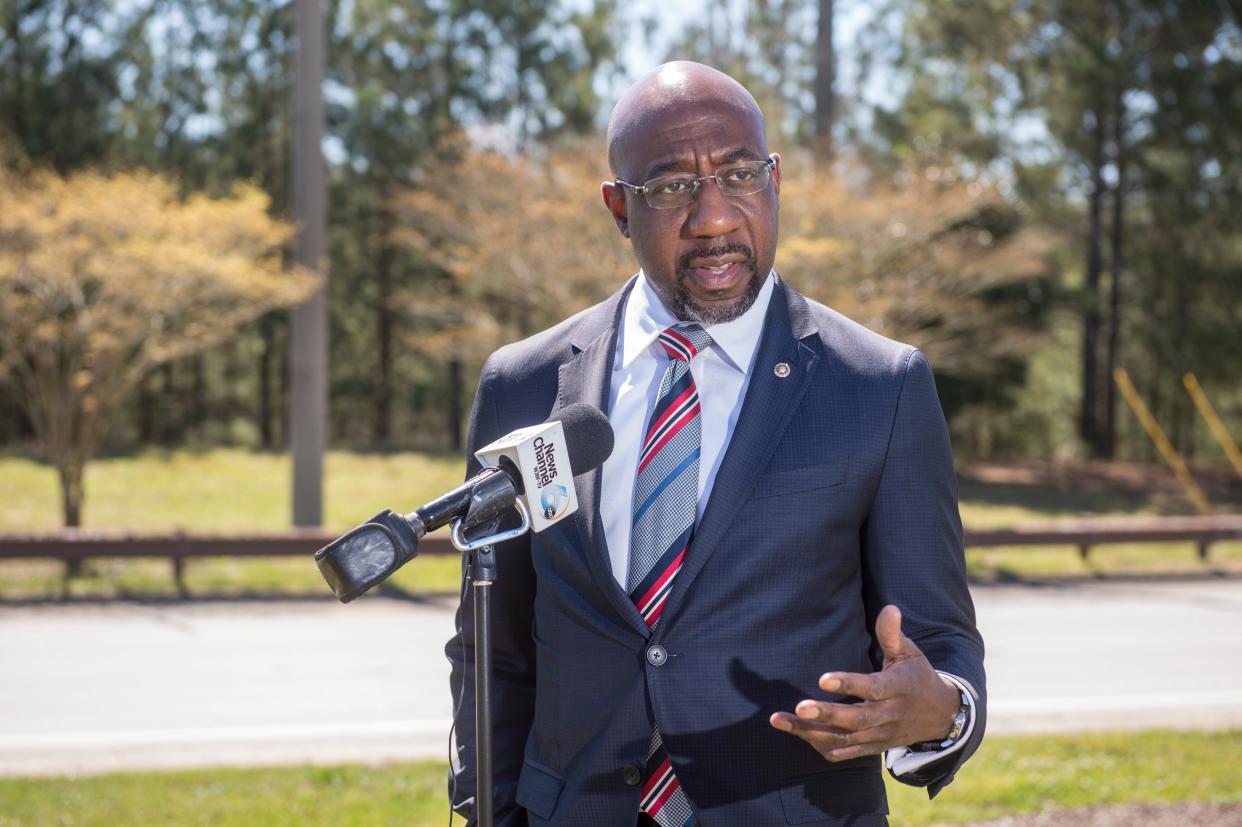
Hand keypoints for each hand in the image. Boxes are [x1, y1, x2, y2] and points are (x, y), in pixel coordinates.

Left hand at [768, 605, 960, 761]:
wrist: (940, 716)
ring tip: (779, 720)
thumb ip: (892, 634)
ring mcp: (881, 735)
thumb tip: (889, 608)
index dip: (849, 684)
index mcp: (899, 688)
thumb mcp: (910, 653)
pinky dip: (823, 747)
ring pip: (845, 738)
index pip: (873, 688)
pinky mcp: (874, 747)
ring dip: (811, 732)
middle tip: (799, 707)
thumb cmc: (917, 676)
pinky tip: (798, 735)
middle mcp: (890, 715)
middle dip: (827, 715)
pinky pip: (846, 752)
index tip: (822, 679)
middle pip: (857, 719)